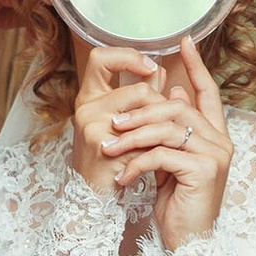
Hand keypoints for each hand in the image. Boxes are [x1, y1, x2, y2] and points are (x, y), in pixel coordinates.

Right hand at [70, 46, 167, 193]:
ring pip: (143, 107)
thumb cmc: (111, 162)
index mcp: (89, 97)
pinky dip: (156, 144)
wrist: (96, 199)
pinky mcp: (103, 145)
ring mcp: (92, 125)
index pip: (100, 58)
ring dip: (162, 124)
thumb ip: (141, 97)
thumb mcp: (124, 125)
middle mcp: (86, 107)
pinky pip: (143, 135)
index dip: (127, 56)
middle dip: (162, 106)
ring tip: (163, 140)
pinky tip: (160, 155)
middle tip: (169, 122)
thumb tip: (160, 71)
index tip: (150, 67)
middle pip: (137, 88)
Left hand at [111, 38, 233, 248]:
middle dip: (141, 110)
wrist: (188, 243)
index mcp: (216, 134)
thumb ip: (170, 131)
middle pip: (177, 108)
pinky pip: (161, 156)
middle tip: (113, 121)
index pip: (208, 90)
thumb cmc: (177, 203)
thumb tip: (168, 92)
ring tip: (109, 148)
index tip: (183, 41)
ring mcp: (215, 155)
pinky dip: (136, 164)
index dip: (195, 65)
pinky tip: (122, 177)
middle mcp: (221, 140)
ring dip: (132, 137)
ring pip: (167, 129)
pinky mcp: (203, 171)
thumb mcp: (169, 161)